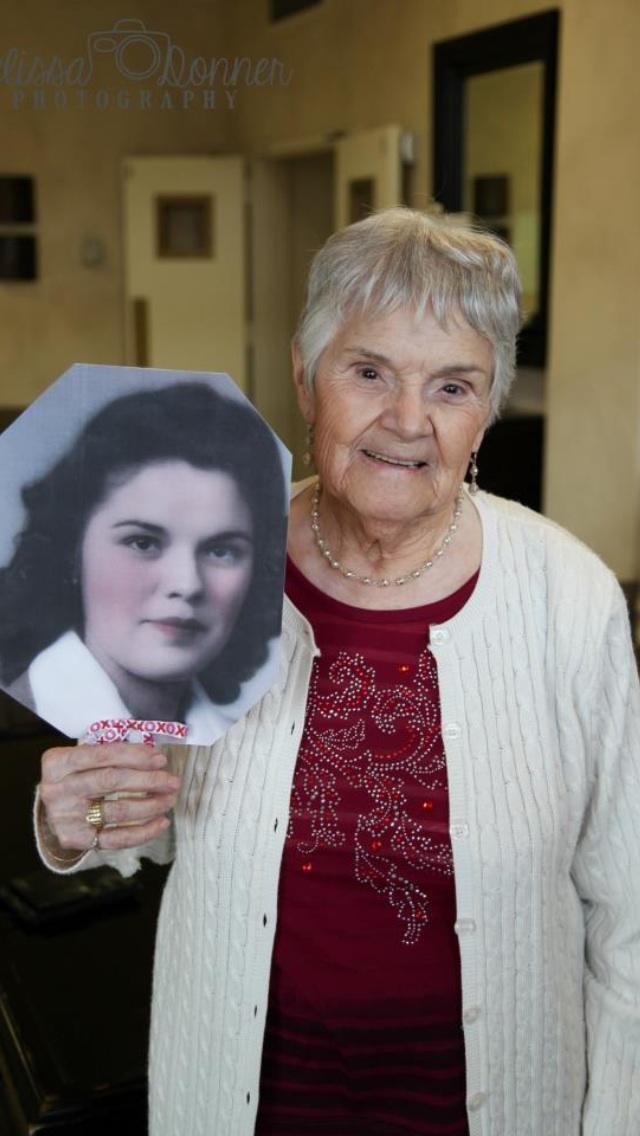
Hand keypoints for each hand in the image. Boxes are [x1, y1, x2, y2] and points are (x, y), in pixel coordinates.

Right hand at [39, 742, 180, 852]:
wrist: (53, 809)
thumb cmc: (76, 776)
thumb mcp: (83, 758)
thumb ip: (111, 754)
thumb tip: (154, 756)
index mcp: (58, 762)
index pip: (102, 755)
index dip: (134, 756)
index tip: (160, 759)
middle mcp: (57, 790)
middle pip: (111, 781)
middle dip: (148, 780)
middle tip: (172, 781)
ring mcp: (65, 817)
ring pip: (117, 810)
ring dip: (151, 805)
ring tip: (170, 798)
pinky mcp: (76, 840)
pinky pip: (116, 839)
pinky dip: (143, 832)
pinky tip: (161, 822)